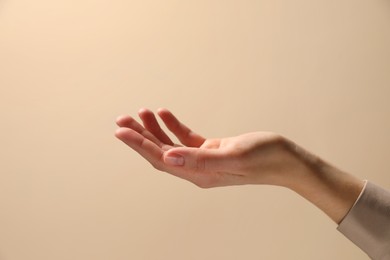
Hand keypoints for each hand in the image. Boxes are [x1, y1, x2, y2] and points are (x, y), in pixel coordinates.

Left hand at [115, 108, 301, 187]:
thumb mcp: (233, 156)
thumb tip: (169, 158)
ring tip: (140, 112)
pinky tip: (165, 114)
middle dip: (140, 136)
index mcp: (199, 174)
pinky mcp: (211, 149)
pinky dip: (174, 126)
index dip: (139, 145)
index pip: (161, 159)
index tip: (121, 131)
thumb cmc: (264, 158)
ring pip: (171, 144)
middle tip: (121, 119)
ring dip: (154, 129)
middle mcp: (197, 169)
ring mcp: (203, 159)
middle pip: (160, 152)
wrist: (285, 160)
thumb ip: (200, 159)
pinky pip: (186, 138)